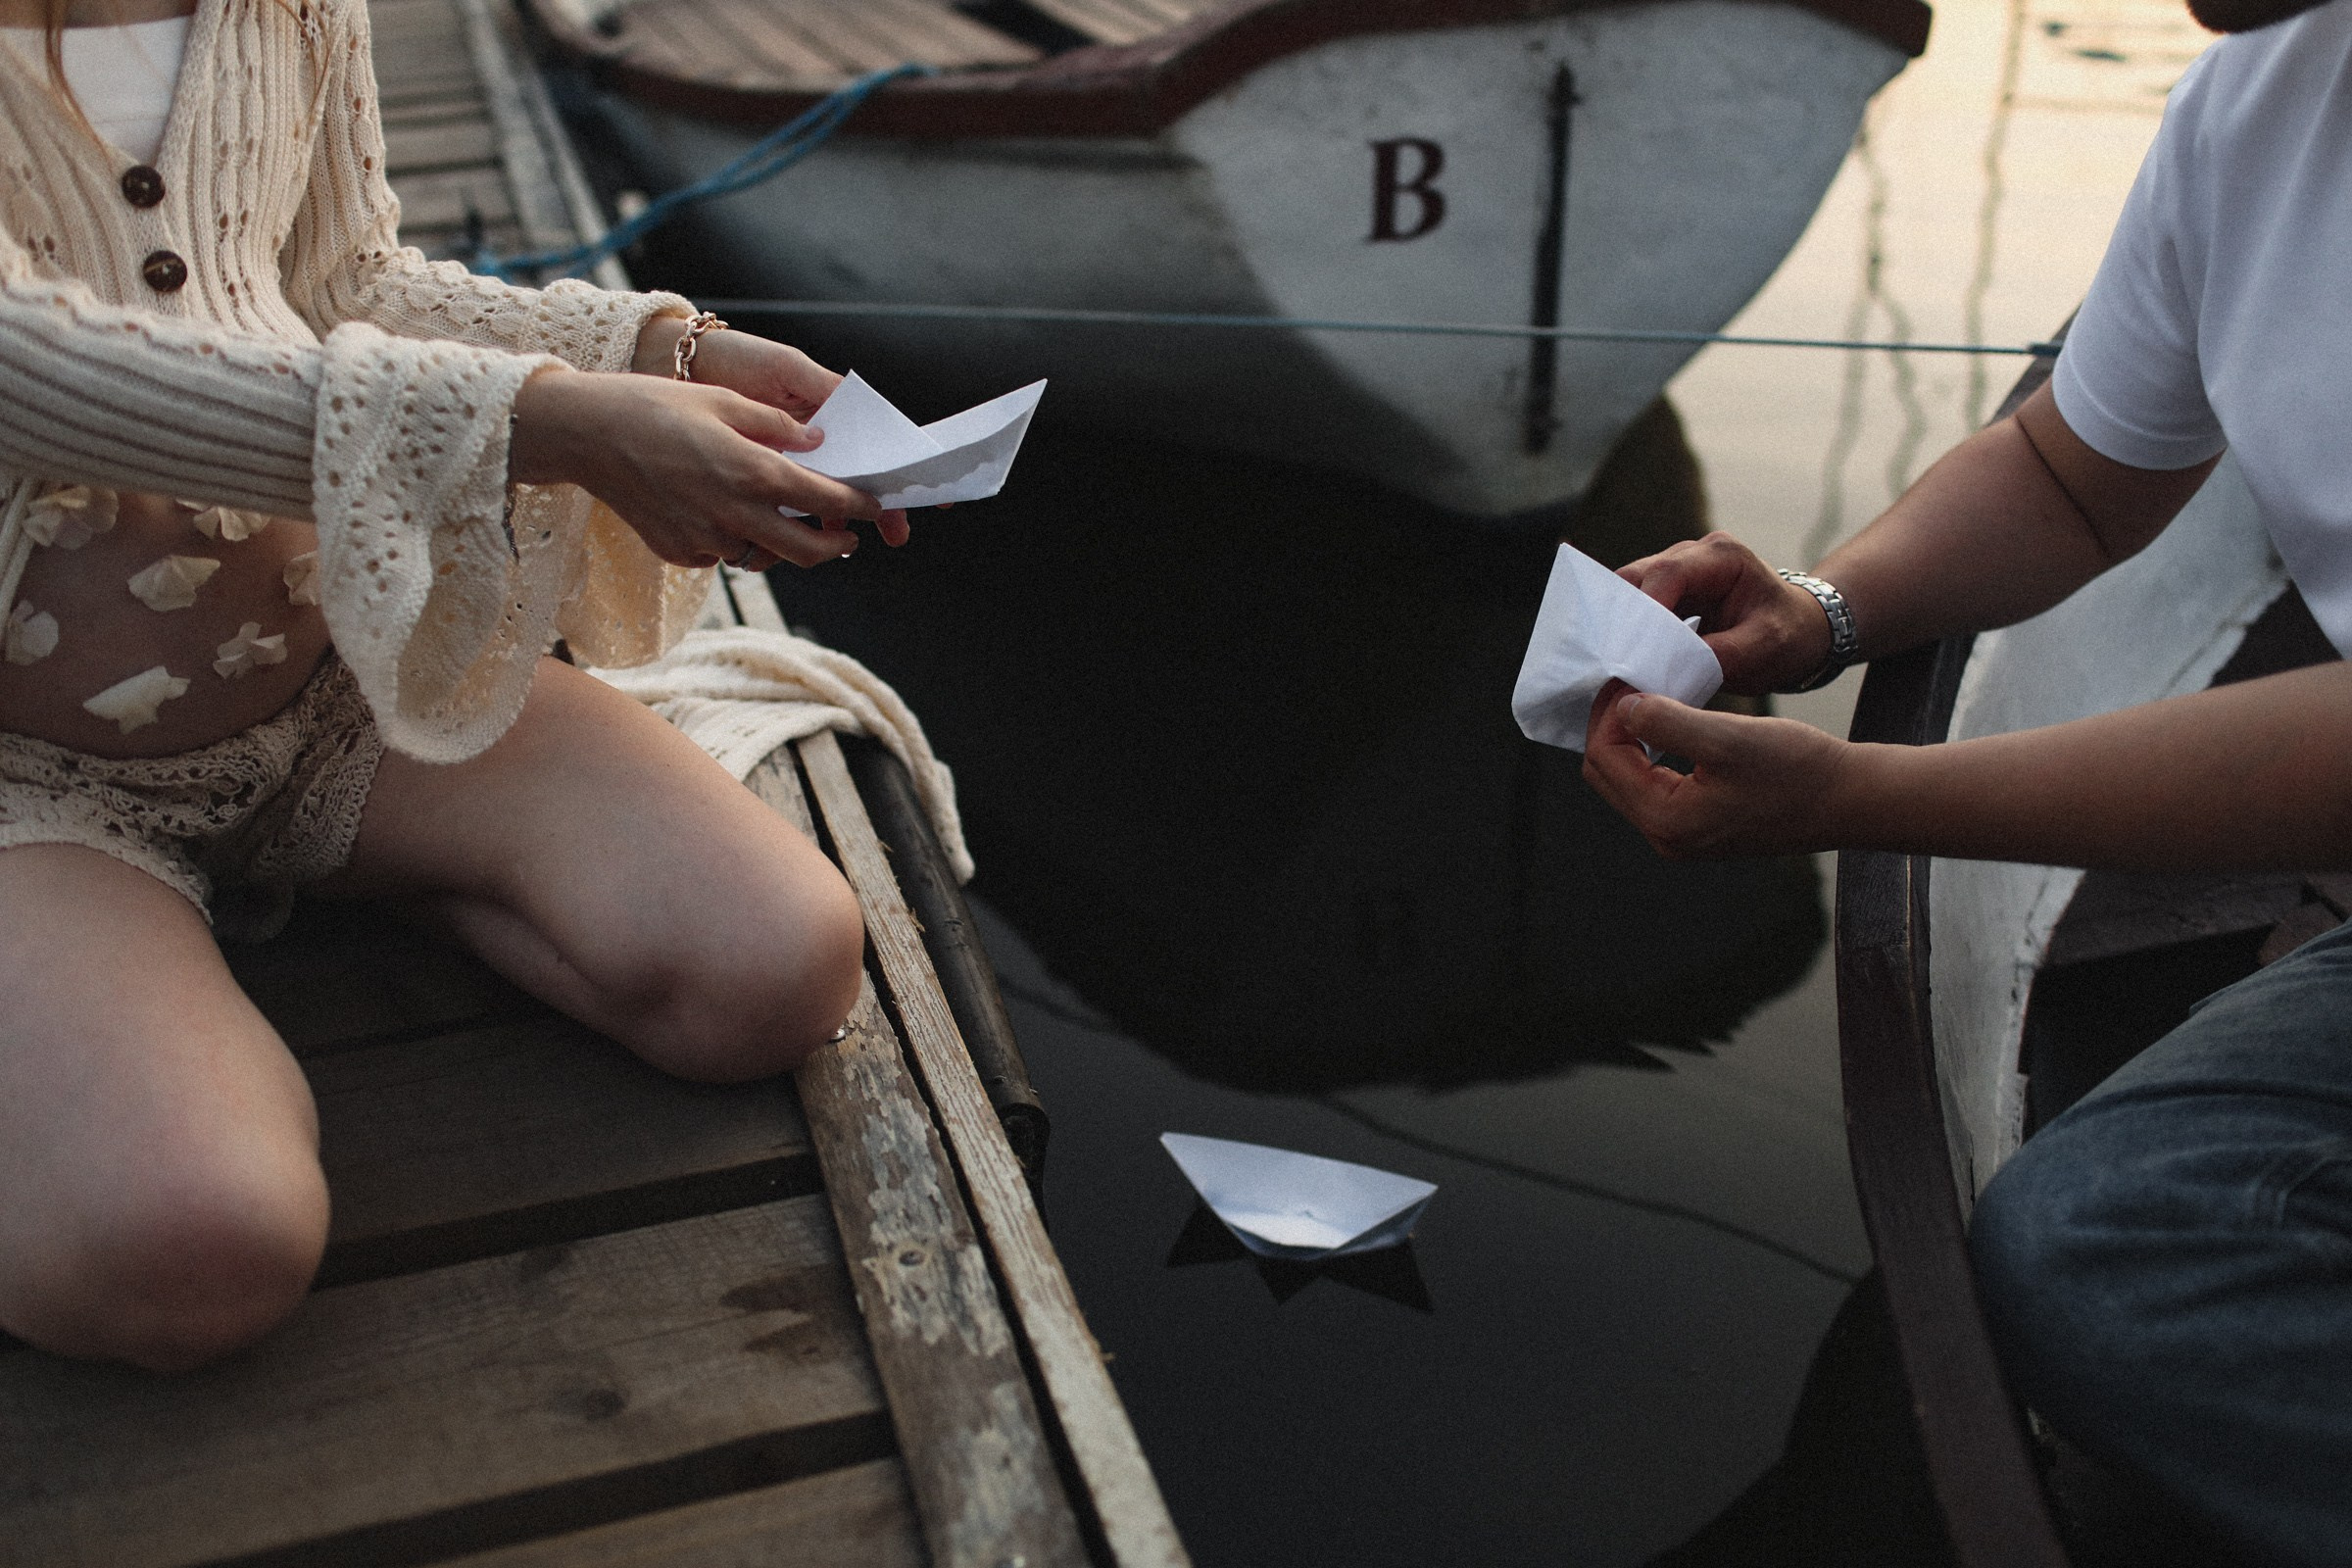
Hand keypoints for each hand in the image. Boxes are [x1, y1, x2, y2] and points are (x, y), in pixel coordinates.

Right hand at [633, 318, 911, 547]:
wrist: (585, 435)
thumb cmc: (652, 407)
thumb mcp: (722, 400)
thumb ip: (775, 426)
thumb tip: (816, 443)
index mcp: (752, 471)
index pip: (825, 500)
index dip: (856, 505)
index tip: (870, 505)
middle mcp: (734, 514)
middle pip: (808, 551)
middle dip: (835, 546)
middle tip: (845, 537)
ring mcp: (706, 539)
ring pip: (765, 557)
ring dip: (785, 545)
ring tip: (788, 523)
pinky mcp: (681, 553)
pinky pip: (725, 555)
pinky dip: (738, 541)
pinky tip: (729, 516)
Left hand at [1581, 681, 1854, 858]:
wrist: (1849, 799)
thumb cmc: (1798, 769)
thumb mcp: (1728, 737)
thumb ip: (1668, 721)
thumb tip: (1623, 706)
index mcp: (1667, 820)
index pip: (1605, 759)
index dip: (1608, 712)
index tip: (1628, 673)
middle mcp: (1666, 837)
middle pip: (1607, 772)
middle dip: (1611, 724)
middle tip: (1630, 680)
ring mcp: (1681, 834)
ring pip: (1628, 776)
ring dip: (1630, 735)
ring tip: (1646, 693)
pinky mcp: (1698, 824)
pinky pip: (1653, 783)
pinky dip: (1651, 749)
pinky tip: (1666, 719)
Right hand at [1617, 532, 1832, 693]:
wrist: (1799, 632)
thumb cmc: (1789, 635)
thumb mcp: (1763, 648)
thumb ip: (1718, 655)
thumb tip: (1667, 670)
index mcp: (1722, 556)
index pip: (1668, 574)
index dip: (1645, 609)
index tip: (1634, 651)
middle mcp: (1693, 554)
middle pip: (1638, 577)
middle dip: (1625, 618)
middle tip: (1620, 661)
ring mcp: (1677, 571)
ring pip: (1629, 592)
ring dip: (1624, 626)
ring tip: (1624, 663)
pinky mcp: (1667, 593)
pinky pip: (1635, 607)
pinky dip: (1631, 632)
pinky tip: (1631, 658)